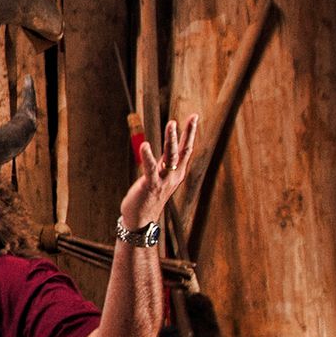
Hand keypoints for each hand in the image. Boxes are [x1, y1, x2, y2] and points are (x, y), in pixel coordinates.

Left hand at [120, 114, 199, 231]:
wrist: (141, 220)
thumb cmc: (148, 197)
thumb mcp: (160, 178)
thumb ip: (163, 164)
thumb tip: (166, 150)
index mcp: (177, 172)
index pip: (186, 149)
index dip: (190, 133)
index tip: (194, 116)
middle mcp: (174, 175)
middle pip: (182, 151)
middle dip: (186, 133)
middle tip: (190, 117)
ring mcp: (163, 180)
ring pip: (170, 157)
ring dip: (171, 140)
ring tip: (172, 124)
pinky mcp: (151, 185)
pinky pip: (151, 169)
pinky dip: (148, 156)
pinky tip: (145, 145)